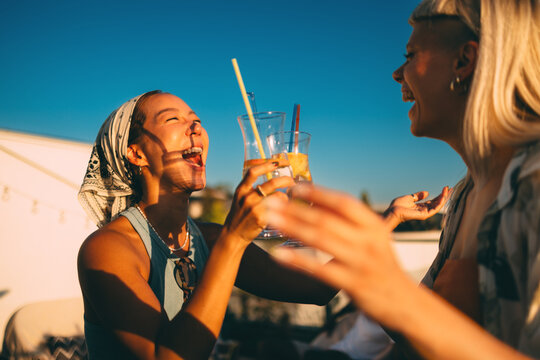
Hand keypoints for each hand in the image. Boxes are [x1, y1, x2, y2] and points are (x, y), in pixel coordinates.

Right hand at [222, 159, 294, 244]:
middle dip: (286, 180)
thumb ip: (251, 189)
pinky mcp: (261, 218)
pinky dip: (285, 207)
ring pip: (279, 195)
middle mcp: (247, 197)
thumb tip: (271, 180)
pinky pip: (280, 209)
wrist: (233, 235)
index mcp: (241, 190)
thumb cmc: (240, 215)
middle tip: (292, 180)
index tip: (277, 162)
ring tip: (289, 197)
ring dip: (287, 195)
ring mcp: (254, 208)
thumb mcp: (240, 199)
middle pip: (271, 183)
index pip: (253, 172)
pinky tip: (286, 209)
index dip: (266, 165)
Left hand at [265, 184, 416, 328]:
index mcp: (373, 225)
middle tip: (270, 202)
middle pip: (326, 220)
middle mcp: (369, 241)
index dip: (318, 193)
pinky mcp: (353, 284)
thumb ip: (348, 221)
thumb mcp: (372, 238)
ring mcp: (361, 263)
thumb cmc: (380, 264)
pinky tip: (277, 254)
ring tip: (270, 219)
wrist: (403, 302)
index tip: (294, 187)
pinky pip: (319, 270)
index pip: (344, 203)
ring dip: (292, 227)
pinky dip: (297, 260)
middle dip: (296, 210)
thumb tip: (315, 201)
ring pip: (321, 240)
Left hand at [383, 187, 450, 229]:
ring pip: (438, 206)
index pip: (433, 201)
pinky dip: (440, 203)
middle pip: (437, 203)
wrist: (393, 211)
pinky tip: (443, 196)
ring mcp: (424, 213)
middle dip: (444, 196)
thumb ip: (418, 196)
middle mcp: (424, 210)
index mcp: (420, 207)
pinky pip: (435, 209)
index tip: (445, 189)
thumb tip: (427, 192)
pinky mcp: (424, 215)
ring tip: (447, 190)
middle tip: (450, 188)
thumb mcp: (409, 198)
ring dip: (443, 198)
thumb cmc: (398, 205)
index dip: (439, 195)